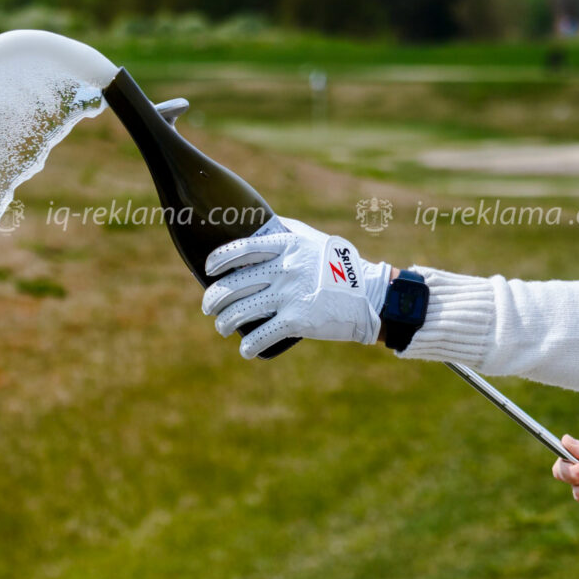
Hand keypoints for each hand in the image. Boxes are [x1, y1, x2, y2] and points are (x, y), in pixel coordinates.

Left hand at [200, 217, 391, 357]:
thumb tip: (257, 227)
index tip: (208, 270)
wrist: (370, 296)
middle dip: (214, 300)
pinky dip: (249, 346)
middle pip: (234, 285)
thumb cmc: (339, 265)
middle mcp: (285, 268)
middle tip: (210, 307)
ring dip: (225, 323)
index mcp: (287, 245)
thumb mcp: (313, 240)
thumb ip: (286, 233)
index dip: (218, 260)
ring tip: (223, 328)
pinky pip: (262, 335)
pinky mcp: (297, 320)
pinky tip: (246, 350)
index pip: (241, 250)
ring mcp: (290, 295)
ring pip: (241, 311)